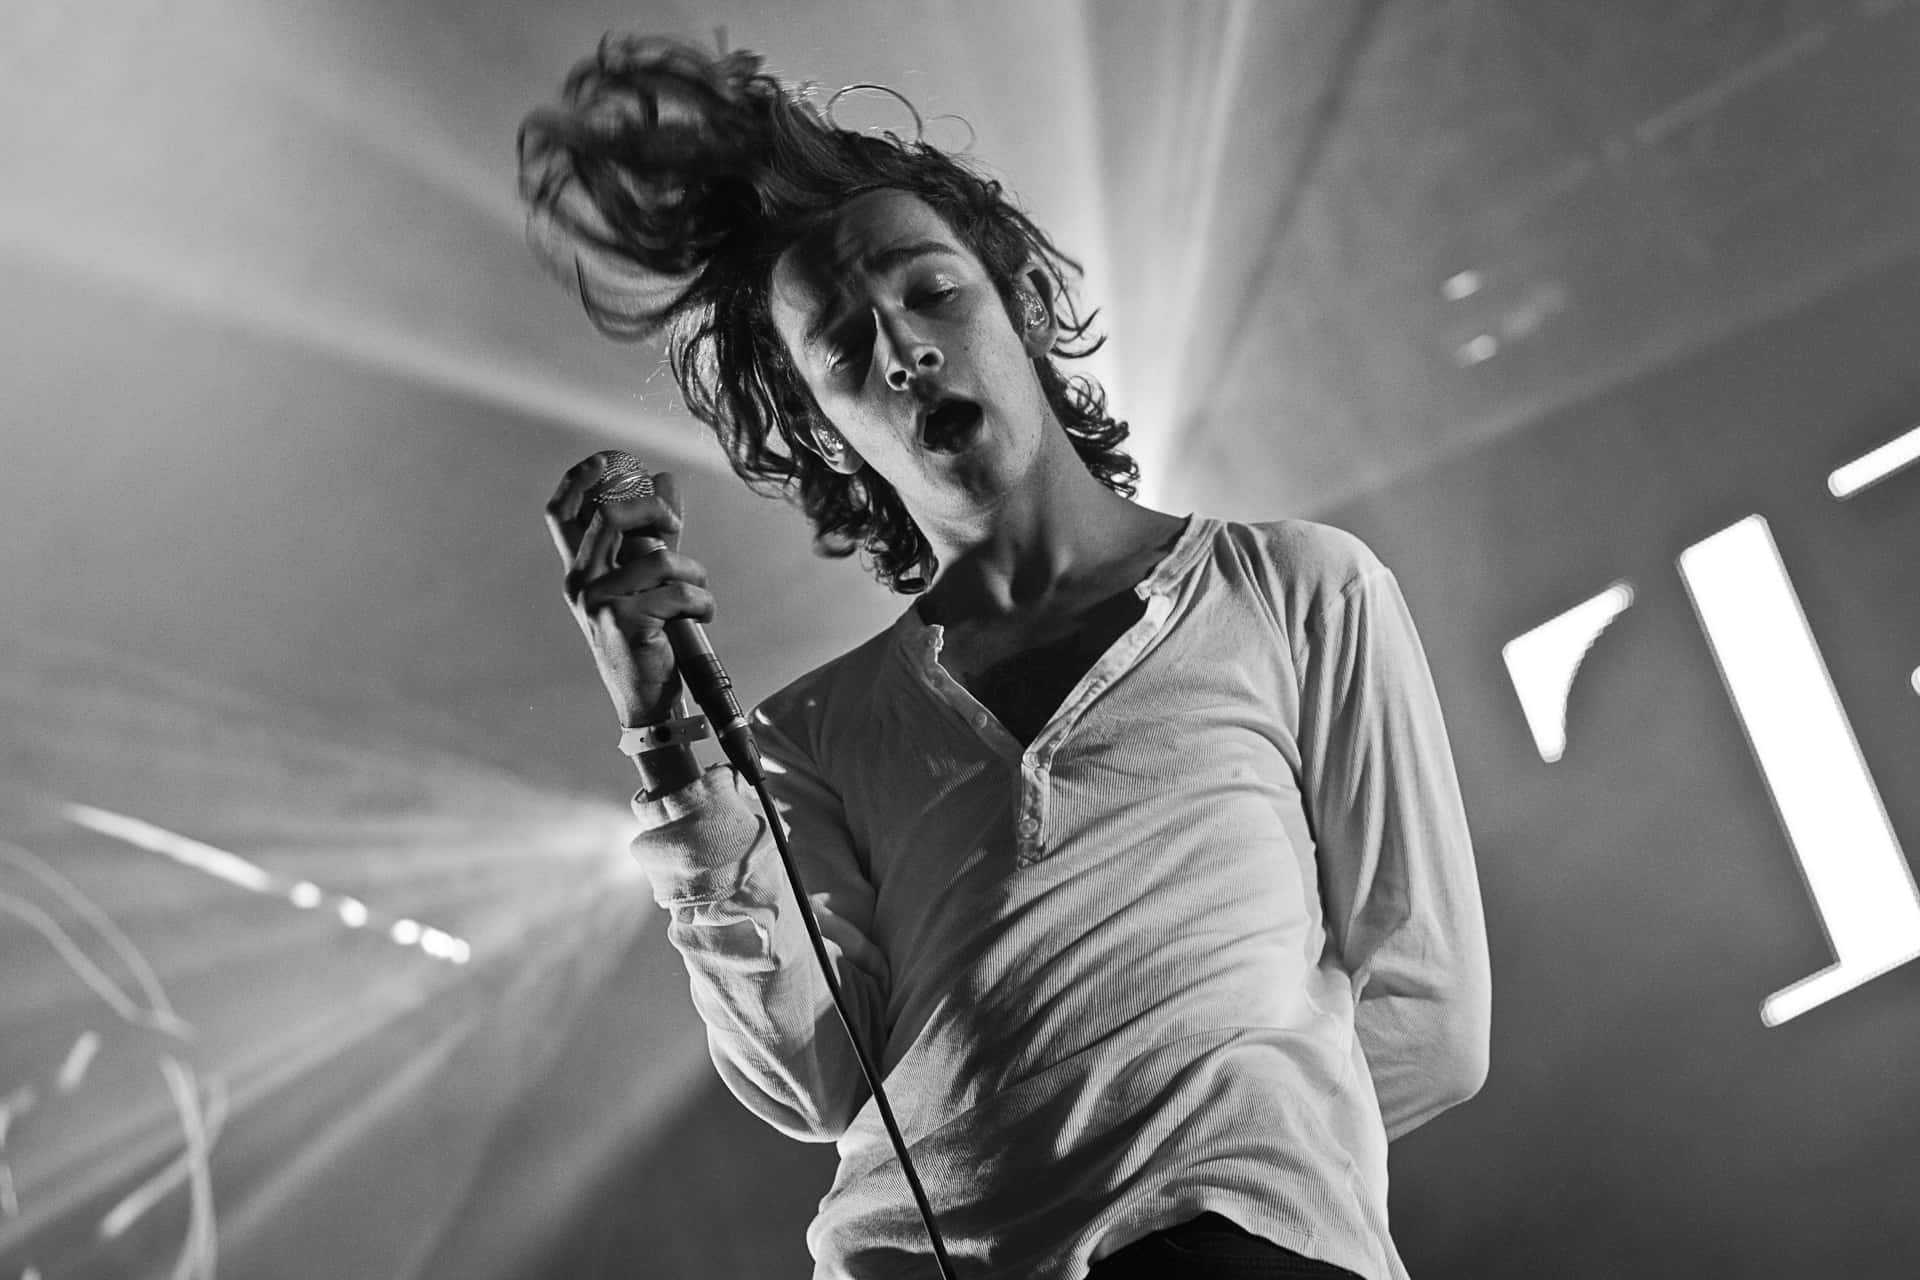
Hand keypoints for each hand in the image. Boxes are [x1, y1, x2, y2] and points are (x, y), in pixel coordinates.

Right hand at [545, 453, 716, 725]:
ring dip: (694, 573)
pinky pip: (677, 592)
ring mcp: (598, 603)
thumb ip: (655, 530)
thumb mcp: (649, 579)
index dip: (583, 477)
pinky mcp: (624, 623)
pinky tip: (701, 616)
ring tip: (699, 593)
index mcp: (579, 569)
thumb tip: (664, 476)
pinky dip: (701, 601)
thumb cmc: (649, 636)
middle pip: (609, 516)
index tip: (613, 458)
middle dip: (652, 509)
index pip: (562, 511)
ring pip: (657, 558)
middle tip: (673, 526)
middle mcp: (579, 582)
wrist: (647, 700)